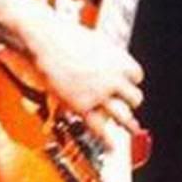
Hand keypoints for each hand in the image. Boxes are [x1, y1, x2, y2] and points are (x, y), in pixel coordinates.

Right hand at [33, 18, 143, 141]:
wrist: (44, 38)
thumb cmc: (64, 34)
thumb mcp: (94, 40)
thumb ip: (106, 56)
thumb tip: (110, 65)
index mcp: (119, 60)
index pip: (137, 76)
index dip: (130, 80)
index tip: (125, 82)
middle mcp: (112, 78)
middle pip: (134, 98)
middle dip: (129, 101)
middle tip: (126, 103)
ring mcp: (98, 94)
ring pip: (123, 115)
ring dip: (125, 121)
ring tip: (128, 127)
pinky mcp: (81, 105)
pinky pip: (100, 129)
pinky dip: (108, 140)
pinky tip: (112, 146)